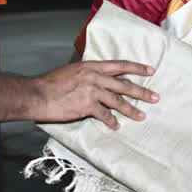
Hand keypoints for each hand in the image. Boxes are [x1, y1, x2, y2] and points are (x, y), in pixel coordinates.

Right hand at [31, 60, 157, 129]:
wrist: (36, 94)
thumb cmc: (51, 83)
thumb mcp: (72, 71)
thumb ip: (88, 74)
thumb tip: (99, 78)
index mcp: (92, 66)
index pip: (120, 65)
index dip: (137, 68)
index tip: (151, 70)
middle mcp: (95, 77)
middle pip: (125, 85)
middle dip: (142, 92)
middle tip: (155, 97)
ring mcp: (92, 91)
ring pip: (118, 101)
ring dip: (132, 110)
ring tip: (142, 116)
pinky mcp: (86, 106)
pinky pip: (105, 115)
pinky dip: (112, 122)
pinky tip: (117, 126)